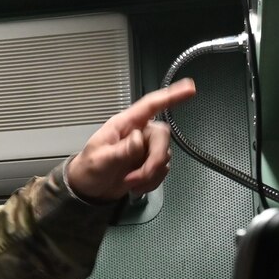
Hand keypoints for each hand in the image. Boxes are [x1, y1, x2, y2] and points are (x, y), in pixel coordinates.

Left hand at [64, 79, 194, 203]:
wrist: (89, 190)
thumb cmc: (89, 169)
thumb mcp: (100, 160)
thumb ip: (121, 150)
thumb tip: (139, 139)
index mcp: (124, 124)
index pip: (150, 105)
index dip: (170, 95)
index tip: (189, 88)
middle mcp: (139, 133)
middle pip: (162, 137)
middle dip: (154, 161)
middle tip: (137, 178)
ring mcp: (145, 149)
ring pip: (164, 156)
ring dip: (149, 175)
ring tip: (130, 182)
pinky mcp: (149, 163)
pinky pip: (162, 170)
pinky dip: (151, 182)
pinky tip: (136, 186)